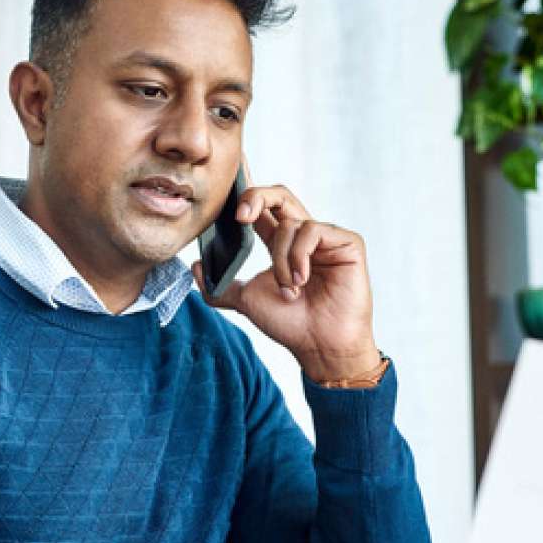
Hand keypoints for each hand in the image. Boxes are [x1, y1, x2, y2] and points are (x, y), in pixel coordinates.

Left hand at [192, 177, 378, 382]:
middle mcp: (303, 236)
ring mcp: (327, 238)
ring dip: (280, 259)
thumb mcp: (247, 301)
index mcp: (281, 244)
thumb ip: (220, 285)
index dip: (246, 198)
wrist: (320, 347)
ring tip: (289, 289)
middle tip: (241, 217)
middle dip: (256, 197)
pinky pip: (313, 231)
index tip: (231, 214)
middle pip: (279, 195)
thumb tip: (194, 267)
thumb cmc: (291, 324)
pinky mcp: (347, 243)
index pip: (263, 208)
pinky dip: (299, 257)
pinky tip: (302, 280)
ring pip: (290, 224)